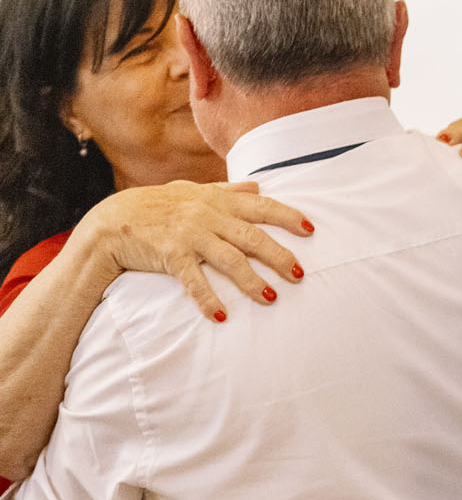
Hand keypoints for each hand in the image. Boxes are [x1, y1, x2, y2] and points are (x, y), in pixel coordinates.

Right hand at [75, 180, 310, 321]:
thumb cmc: (156, 205)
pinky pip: (193, 279)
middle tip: (299, 274)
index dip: (287, 216)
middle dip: (279, 256)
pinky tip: (221, 315)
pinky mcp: (170, 255)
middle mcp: (207, 216)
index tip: (310, 229)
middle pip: (252, 237)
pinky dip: (207, 298)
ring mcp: (189, 235)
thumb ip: (227, 191)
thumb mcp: (192, 191)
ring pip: (229, 260)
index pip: (261, 206)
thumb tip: (258, 185)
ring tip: (271, 298)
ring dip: (251, 281)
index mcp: (217, 201)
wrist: (112, 220)